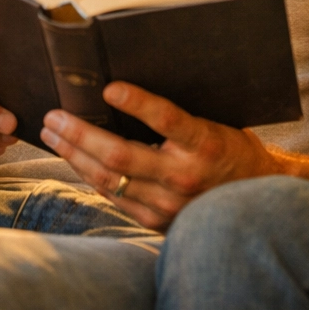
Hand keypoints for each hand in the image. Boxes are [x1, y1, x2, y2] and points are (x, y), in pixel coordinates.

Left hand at [40, 82, 279, 230]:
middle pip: (120, 155)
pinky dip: (90, 176)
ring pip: (110, 178)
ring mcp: (168, 202)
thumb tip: (131, 94)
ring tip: (53, 135)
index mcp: (204, 144)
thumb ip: (180, 119)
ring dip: (75, 155)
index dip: (137, 103)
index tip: (109, 89)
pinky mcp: (157, 220)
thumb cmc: (233, 150)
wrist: (255, 197)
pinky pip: (115, 196)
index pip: (165, 120)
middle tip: (55, 116)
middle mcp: (184, 175)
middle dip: (80, 134)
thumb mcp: (217, 125)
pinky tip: (75, 160)